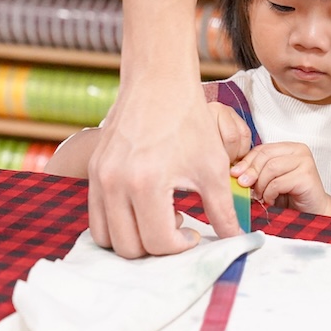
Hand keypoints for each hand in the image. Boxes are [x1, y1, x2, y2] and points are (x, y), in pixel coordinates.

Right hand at [86, 78, 243, 257]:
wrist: (159, 82)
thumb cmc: (189, 121)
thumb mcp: (212, 167)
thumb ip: (223, 210)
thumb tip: (236, 239)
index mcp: (146, 183)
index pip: (157, 242)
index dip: (179, 247)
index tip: (193, 234)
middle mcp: (115, 183)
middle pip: (129, 247)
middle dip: (156, 247)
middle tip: (177, 228)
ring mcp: (99, 177)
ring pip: (106, 237)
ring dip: (132, 239)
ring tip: (158, 218)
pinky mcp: (93, 170)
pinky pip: (96, 215)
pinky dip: (117, 223)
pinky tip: (143, 206)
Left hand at [231, 142, 329, 214]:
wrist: (313, 213)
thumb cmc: (291, 197)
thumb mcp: (269, 180)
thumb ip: (256, 171)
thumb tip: (234, 171)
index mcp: (289, 148)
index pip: (262, 148)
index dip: (246, 161)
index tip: (235, 174)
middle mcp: (299, 150)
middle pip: (265, 156)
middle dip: (251, 173)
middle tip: (247, 188)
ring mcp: (305, 162)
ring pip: (270, 168)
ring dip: (261, 186)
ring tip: (263, 196)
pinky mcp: (307, 176)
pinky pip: (278, 182)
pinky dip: (270, 194)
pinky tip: (272, 200)